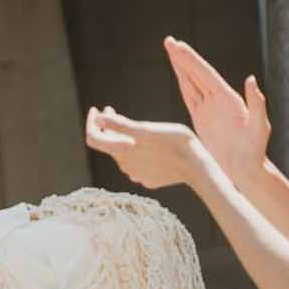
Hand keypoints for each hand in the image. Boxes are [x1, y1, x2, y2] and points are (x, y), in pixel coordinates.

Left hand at [85, 105, 211, 191]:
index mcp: (121, 151)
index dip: (91, 122)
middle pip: (108, 143)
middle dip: (107, 126)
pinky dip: (136, 150)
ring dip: (122, 138)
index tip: (95, 109)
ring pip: (122, 152)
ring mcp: (135, 174)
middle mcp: (124, 165)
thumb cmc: (175, 143)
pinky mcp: (147, 178)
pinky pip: (135, 162)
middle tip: (111, 109)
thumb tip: (98, 118)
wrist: (198, 166)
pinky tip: (148, 143)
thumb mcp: (147, 129)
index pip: (92, 138)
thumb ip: (119, 125)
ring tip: (132, 125)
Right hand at [165, 36, 270, 186]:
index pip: (206, 75)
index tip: (178, 46)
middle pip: (196, 73)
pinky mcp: (202, 117)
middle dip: (183, 57)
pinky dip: (182, 83)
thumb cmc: (255, 152)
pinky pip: (189, 96)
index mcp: (229, 99)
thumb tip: (250, 79)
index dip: (191, 60)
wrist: (246, 170)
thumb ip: (257, 104)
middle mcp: (219, 100)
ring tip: (171, 51)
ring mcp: (210, 108)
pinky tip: (178, 74)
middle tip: (168, 40)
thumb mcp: (260, 129)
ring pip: (191, 82)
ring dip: (181, 66)